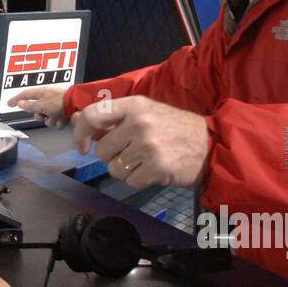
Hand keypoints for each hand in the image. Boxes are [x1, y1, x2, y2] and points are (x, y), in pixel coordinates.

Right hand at [8, 86, 68, 126]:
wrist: (78, 105)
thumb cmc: (60, 102)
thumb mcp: (42, 105)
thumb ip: (30, 105)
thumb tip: (20, 103)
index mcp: (42, 92)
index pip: (25, 94)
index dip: (16, 99)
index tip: (9, 104)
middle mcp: (49, 97)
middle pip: (37, 110)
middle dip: (40, 116)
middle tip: (43, 116)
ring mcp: (57, 104)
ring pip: (47, 117)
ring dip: (51, 120)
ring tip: (57, 118)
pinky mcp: (64, 111)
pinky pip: (57, 120)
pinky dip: (59, 122)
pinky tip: (64, 120)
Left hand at [72, 95, 208, 188]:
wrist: (211, 144)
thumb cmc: (175, 127)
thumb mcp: (146, 111)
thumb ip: (114, 116)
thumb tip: (75, 117)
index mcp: (134, 105)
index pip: (93, 115)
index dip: (80, 133)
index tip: (83, 146)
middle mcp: (139, 123)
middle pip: (102, 150)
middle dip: (113, 156)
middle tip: (134, 152)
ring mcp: (148, 146)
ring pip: (114, 169)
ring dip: (126, 170)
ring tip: (146, 160)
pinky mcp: (156, 168)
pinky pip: (130, 181)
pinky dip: (140, 180)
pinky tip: (155, 170)